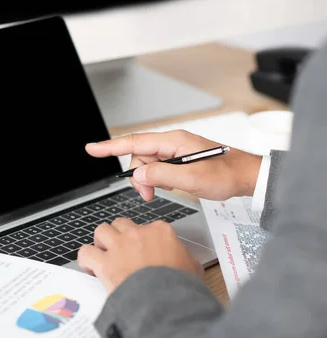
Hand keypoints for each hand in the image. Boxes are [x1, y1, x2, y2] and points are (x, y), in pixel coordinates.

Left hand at [78, 218, 202, 292]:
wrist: (166, 302)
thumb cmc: (180, 286)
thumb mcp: (193, 267)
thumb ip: (184, 256)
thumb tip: (182, 257)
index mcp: (160, 232)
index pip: (148, 227)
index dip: (143, 240)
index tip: (142, 251)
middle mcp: (137, 234)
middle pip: (121, 224)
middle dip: (120, 235)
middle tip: (121, 250)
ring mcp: (119, 246)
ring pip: (101, 230)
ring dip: (101, 241)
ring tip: (104, 254)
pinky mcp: (104, 262)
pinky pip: (86, 252)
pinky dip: (85, 259)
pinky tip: (91, 267)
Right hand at [85, 130, 261, 200]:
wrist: (245, 176)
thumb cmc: (225, 174)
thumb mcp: (192, 178)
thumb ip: (162, 175)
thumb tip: (139, 174)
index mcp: (173, 142)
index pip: (134, 143)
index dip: (110, 146)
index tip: (92, 149)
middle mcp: (171, 143)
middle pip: (139, 157)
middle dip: (138, 176)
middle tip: (147, 195)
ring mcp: (174, 152)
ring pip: (147, 165)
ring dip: (147, 181)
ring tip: (158, 193)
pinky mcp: (178, 160)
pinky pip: (157, 169)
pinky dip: (157, 180)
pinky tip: (169, 186)